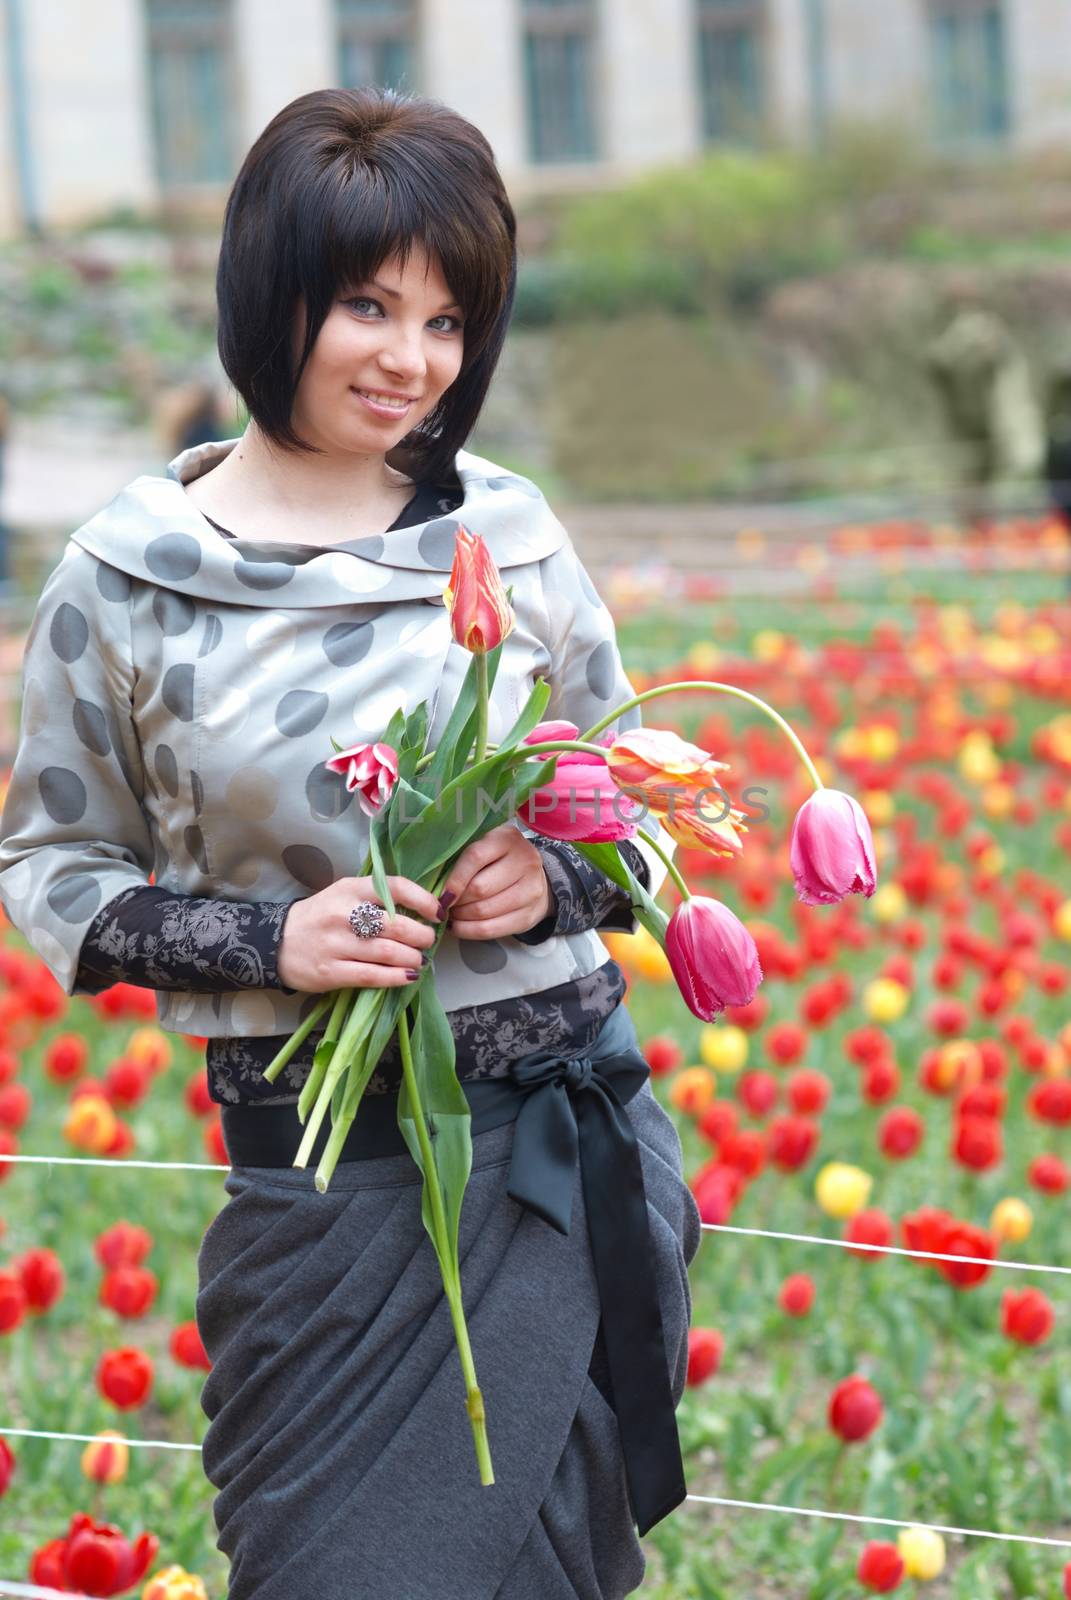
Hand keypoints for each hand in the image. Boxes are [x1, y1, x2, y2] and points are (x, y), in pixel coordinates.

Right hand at [277, 875, 441, 992]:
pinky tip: (408, 976)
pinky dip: (396, 977)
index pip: (395, 887)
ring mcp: (336, 944)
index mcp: (349, 889)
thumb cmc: (320, 917)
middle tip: (428, 941)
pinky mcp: (330, 972)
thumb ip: (376, 898)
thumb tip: (421, 910)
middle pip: (396, 925)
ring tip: (419, 960)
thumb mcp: (344, 895)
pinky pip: (372, 976)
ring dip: (412, 958)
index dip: (423, 900)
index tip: (438, 912)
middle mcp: (343, 914)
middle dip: (421, 935)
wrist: (275, 942)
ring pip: (387, 952)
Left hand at [439, 825, 552, 939]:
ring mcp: (531, 890)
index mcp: (507, 839)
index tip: (442, 893)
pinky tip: (459, 926)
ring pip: (484, 912)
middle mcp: (525, 862)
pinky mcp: (529, 915)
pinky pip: (491, 930)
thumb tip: (434, 885)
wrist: (536, 877)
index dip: (454, 879)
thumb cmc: (499, 860)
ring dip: (460, 918)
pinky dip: (469, 931)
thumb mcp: (485, 846)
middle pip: (479, 889)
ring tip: (452, 914)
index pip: (475, 857)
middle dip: (456, 901)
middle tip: (444, 905)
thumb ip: (463, 858)